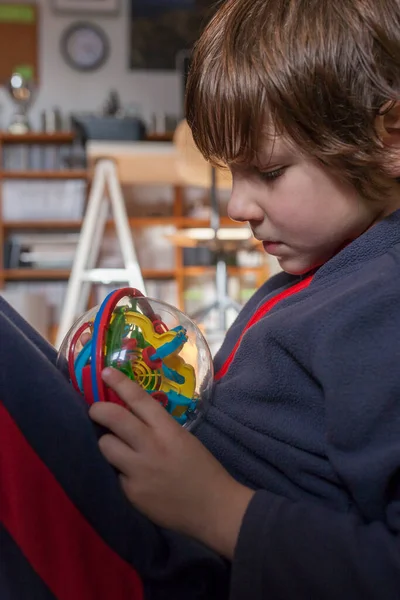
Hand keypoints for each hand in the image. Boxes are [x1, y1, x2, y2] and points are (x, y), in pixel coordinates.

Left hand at [89, 368, 254, 558]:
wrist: (214, 508)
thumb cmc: (203, 469)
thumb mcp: (183, 438)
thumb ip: (158, 427)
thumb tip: (130, 416)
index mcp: (168, 429)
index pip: (138, 399)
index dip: (119, 383)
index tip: (105, 372)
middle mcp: (150, 446)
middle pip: (113, 418)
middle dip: (98, 410)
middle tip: (95, 411)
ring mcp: (138, 471)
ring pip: (105, 446)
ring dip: (108, 444)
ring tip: (117, 449)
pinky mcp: (132, 493)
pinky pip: (116, 475)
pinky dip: (122, 473)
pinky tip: (135, 479)